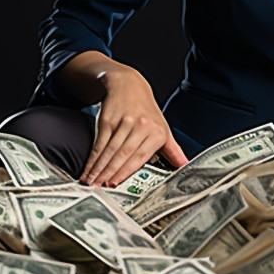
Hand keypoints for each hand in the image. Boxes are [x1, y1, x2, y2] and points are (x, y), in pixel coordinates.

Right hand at [80, 65, 188, 185]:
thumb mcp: (164, 129)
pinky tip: (89, 168)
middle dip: (110, 173)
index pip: (140, 157)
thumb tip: (185, 165)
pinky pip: (100, 143)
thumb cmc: (147, 111)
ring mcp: (125, 122)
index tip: (116, 184)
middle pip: (123, 154)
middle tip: (101, 188)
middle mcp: (142, 126)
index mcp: (157, 132)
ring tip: (92, 182)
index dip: (126, 172)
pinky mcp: (109, 120)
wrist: (129, 85)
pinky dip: (93, 158)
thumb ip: (173, 150)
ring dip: (100, 168)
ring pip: (110, 150)